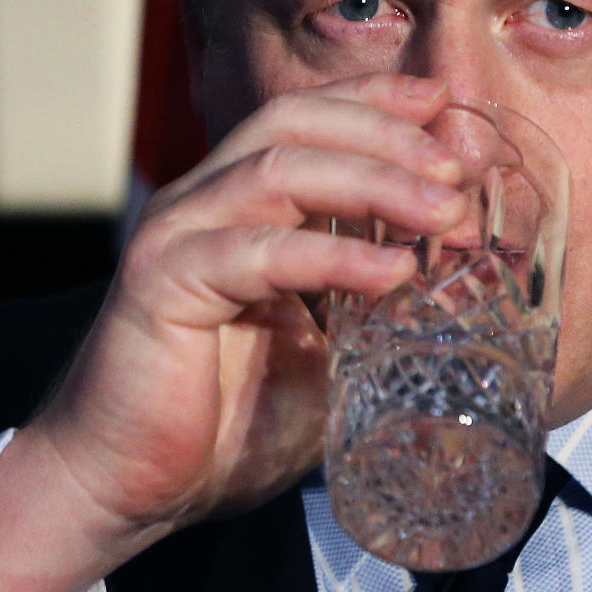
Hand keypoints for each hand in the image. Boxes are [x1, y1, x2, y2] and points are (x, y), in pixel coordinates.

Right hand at [0, 76, 464, 591]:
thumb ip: (375, 310)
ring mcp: (180, 233)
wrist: (128, 489)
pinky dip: (332, 254)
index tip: (448, 107)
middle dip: (386, 132)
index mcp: (242, 204)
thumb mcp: (328, 354)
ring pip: (279, 167)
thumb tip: (463, 290)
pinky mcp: (163, 280)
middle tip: (458, 166)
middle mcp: (206, 201)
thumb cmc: (227, 423)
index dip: (377, 102)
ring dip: (373, 179)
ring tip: (444, 212)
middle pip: (296, 122)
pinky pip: (258, 249)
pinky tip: (392, 271)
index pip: (309, 119)